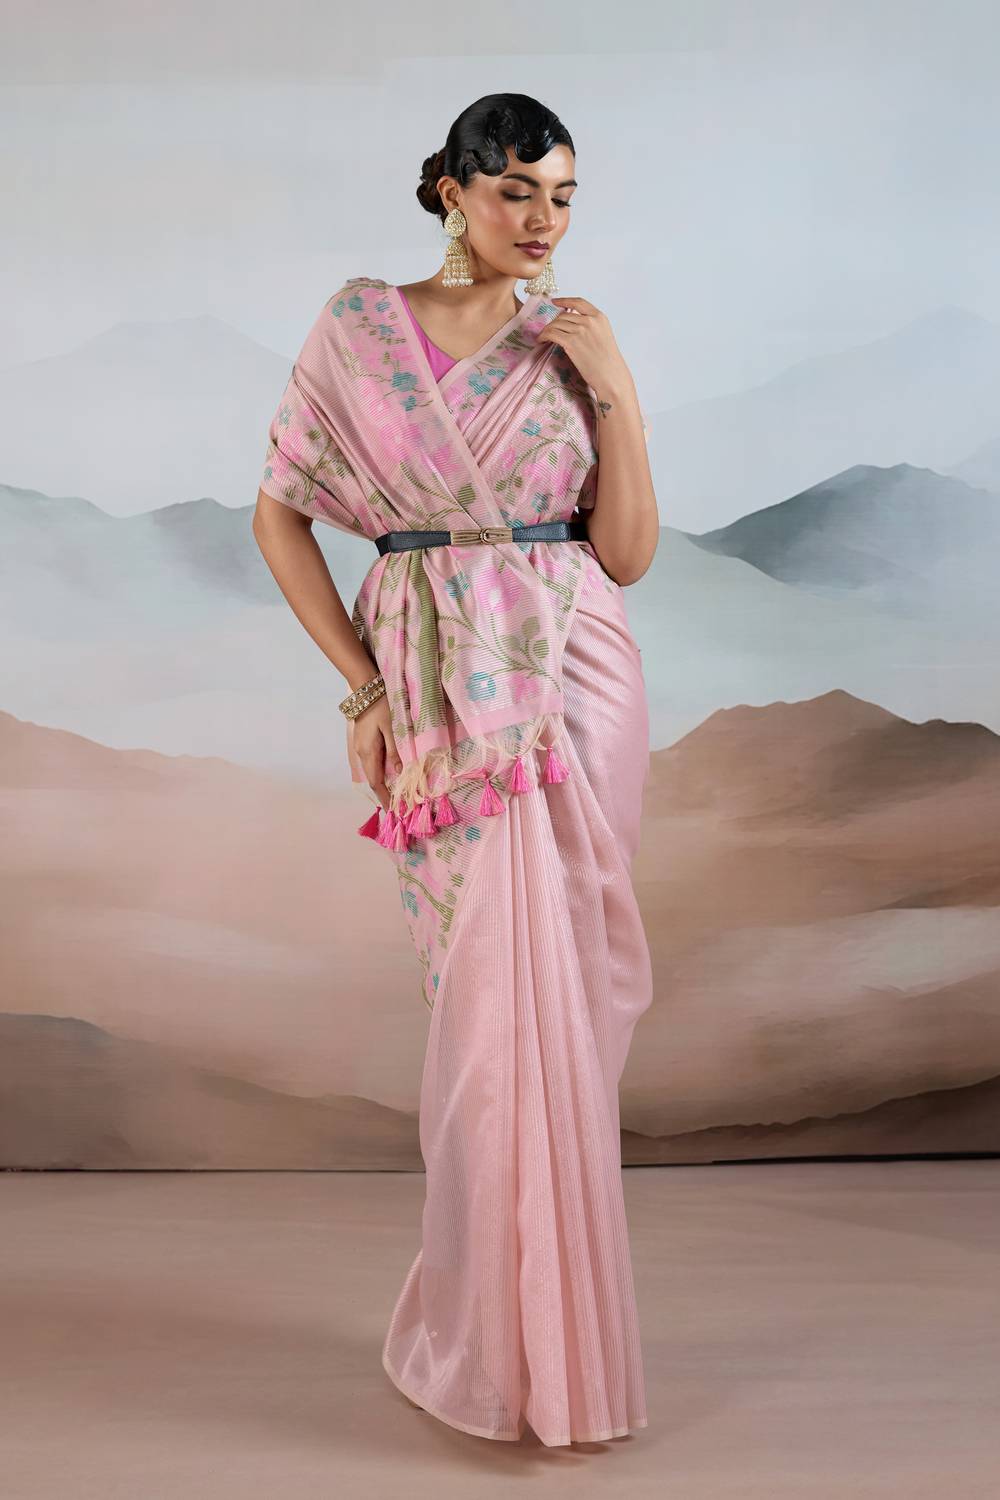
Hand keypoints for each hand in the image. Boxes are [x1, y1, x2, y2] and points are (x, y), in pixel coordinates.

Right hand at [353, 694, 402, 811]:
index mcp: (368, 752)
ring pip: (372, 772)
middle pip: (373, 779)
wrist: (365, 690)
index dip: (385, 798)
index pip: (376, 782)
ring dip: (382, 784)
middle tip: (398, 806)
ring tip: (395, 795)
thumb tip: (398, 773)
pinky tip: (389, 775)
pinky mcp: (363, 742)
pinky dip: (380, 773)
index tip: (393, 811)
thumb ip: (394, 751)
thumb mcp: (391, 728)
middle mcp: (362, 753)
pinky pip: (372, 763)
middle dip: (384, 794)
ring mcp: (361, 748)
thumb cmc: (380, 706)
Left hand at [536, 295, 631, 394]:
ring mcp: (579, 330)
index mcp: (599, 317)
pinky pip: (551, 334)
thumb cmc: (609, 362)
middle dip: (554, 323)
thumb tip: (572, 325)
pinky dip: (543, 336)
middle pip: (563, 316)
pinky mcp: (570, 342)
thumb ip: (591, 327)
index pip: (578, 303)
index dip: (564, 301)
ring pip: (555, 324)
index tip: (555, 302)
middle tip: (549, 331)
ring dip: (547, 330)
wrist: (610, 375)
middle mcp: (589, 321)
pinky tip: (542, 341)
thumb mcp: (604, 336)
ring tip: (543, 337)